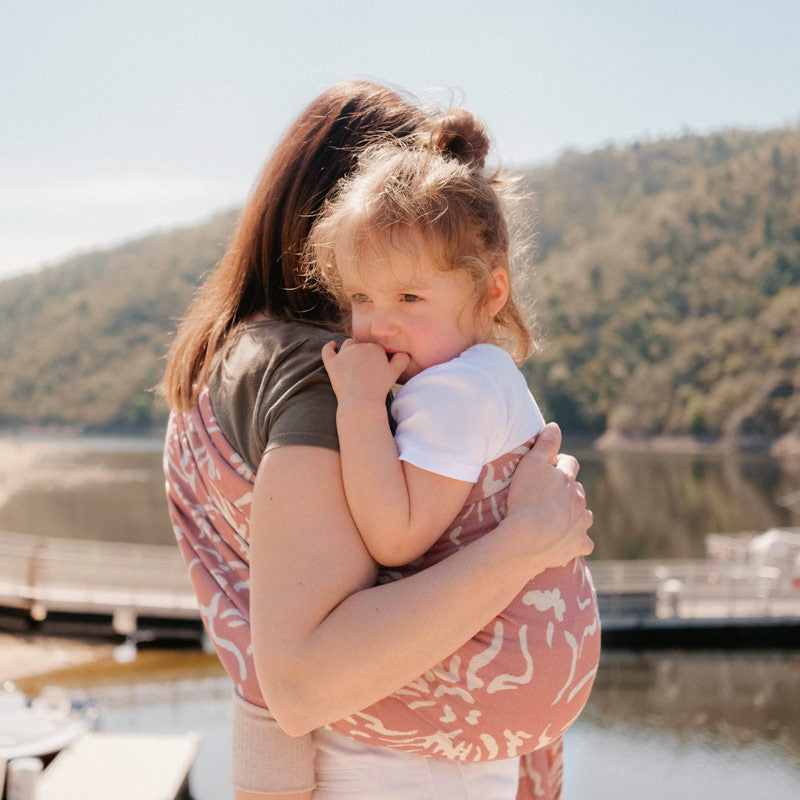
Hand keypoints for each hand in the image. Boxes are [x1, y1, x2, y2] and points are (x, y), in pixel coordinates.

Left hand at [321, 339, 409, 403]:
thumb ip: (401, 359)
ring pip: (348, 345)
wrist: (361, 403)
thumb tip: (402, 352)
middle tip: (366, 367)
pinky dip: (329, 346)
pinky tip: (332, 345)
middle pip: (362, 345)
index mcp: (375, 348)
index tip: (377, 368)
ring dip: (351, 348)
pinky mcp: (331, 363)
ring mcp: (343, 354)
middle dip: (364, 353)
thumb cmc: (380, 389)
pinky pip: (327, 350)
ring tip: (353, 359)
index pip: (376, 347)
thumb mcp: (395, 373)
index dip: (377, 357)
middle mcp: (359, 347)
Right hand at [505, 422, 593, 570]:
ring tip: (555, 520)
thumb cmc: (525, 499)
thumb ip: (545, 443)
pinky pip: (584, 543)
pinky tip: (565, 542)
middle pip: (577, 490)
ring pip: (583, 516)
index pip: (569, 463)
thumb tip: (555, 426)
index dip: (558, 464)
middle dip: (566, 491)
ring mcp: (581, 525)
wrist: (526, 539)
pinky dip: (576, 541)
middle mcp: (579, 500)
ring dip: (574, 515)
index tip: (546, 469)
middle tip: (546, 497)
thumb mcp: (530, 463)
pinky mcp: (578, 546)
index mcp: (569, 479)